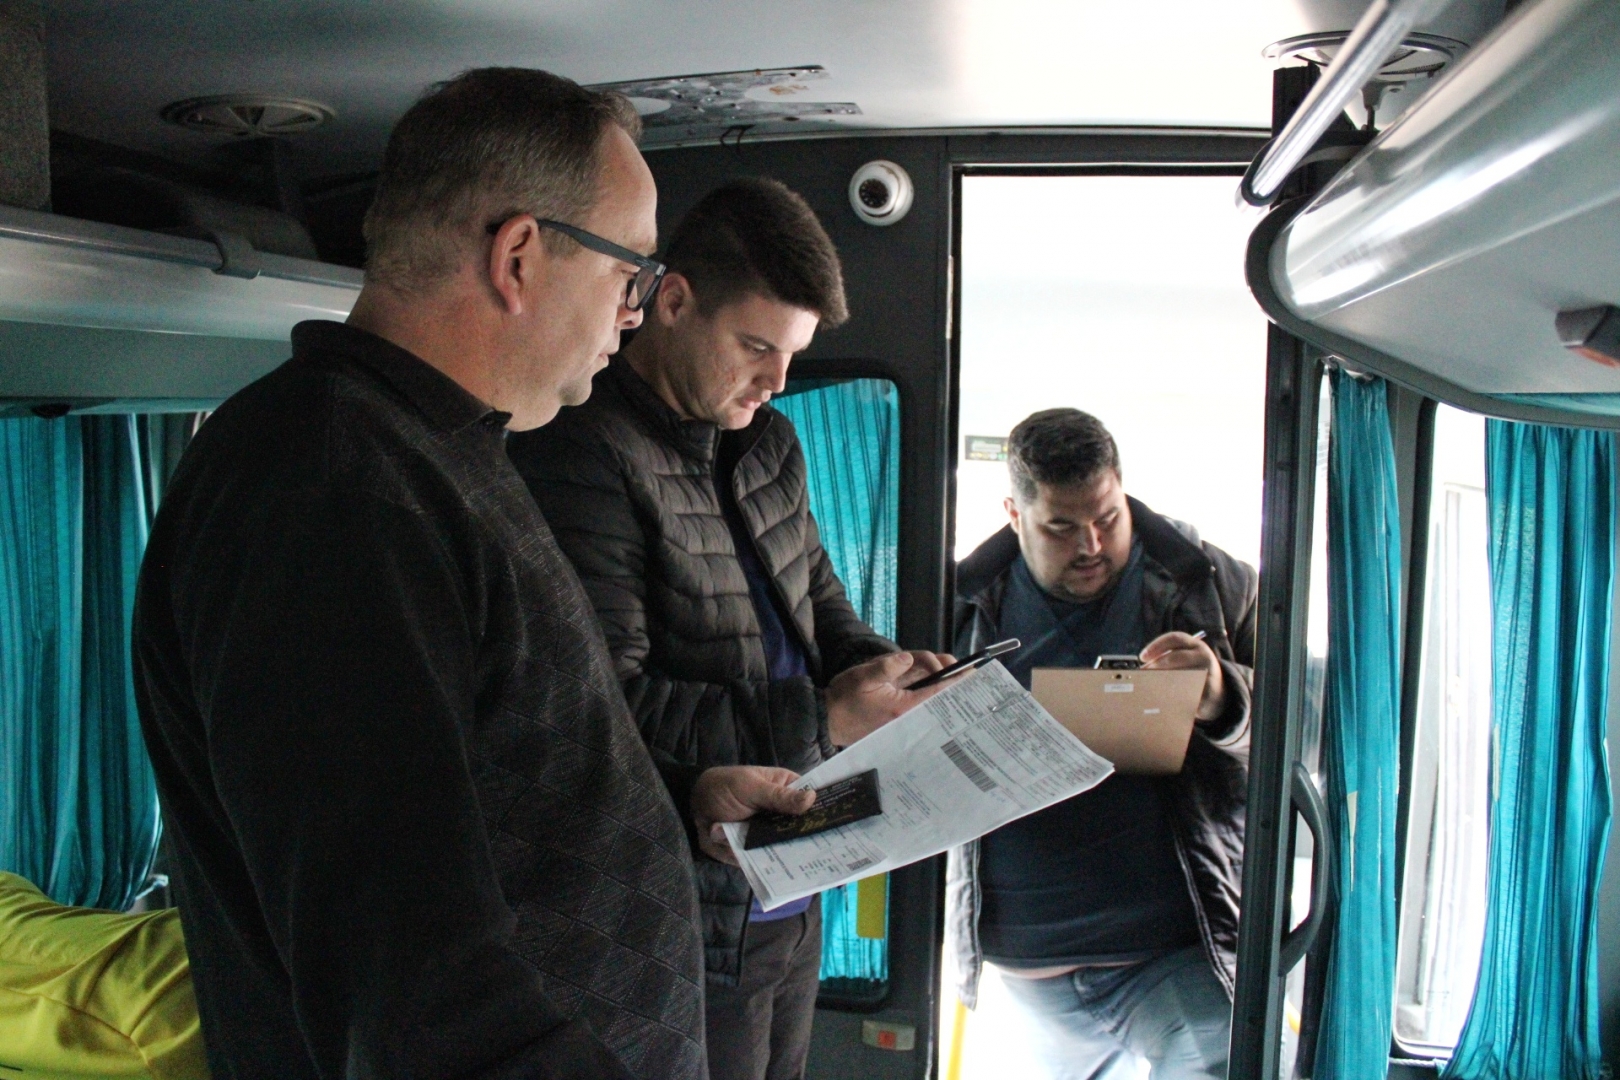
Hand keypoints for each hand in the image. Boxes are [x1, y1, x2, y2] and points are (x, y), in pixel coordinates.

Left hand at [692, 765, 814, 864]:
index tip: (840, 826)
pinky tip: (737, 853)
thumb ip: (778, 796)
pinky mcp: (754, 851)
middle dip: (804, 843)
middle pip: (803, 833)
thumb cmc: (725, 786)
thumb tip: (812, 798)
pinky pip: (759, 862)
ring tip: (757, 846)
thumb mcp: (750, 787)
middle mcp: (783, 816)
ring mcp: (769, 836)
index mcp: (788, 791)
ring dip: (767, 852)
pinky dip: (748, 861)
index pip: (814, 803)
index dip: (826, 814)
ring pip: (782, 852)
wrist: (694, 805)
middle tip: (806, 850)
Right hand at [826, 650, 955, 746]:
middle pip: (936, 693)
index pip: (937, 692)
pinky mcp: (898, 713)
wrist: (827, 719)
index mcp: (903, 707)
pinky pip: (917, 696)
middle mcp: (907, 714)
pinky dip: (923, 684)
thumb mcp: (864, 677)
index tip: (972, 671)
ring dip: (932, 676)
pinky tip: (926, 673)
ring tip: (936, 662)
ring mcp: (904, 714)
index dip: (955, 680)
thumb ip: (887, 666)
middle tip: (954, 662)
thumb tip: (908, 658)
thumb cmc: (844, 699)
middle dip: (946, 675)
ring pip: (927, 692)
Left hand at [1139, 631, 1224, 719]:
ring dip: (1163, 680)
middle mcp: (1203, 655)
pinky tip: (1164, 698)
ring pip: (1181, 675)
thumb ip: (1168, 659)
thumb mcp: (1185, 660)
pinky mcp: (1209, 690)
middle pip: (1175, 656)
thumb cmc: (1193, 672)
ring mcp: (1208, 672)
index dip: (1156, 645)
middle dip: (1156, 665)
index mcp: (1195, 644)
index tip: (1142, 657)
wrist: (1219, 692)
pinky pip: (1187, 692)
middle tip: (1143, 674)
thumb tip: (1144, 668)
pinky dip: (1174, 695)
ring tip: (1150, 686)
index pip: (1174, 638)